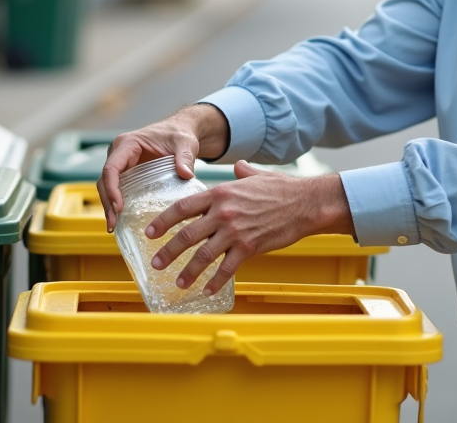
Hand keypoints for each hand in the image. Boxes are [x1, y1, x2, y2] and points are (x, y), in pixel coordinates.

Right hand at [96, 104, 228, 231]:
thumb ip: (185, 157)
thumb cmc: (179, 134)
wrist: (179, 132)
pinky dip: (115, 203)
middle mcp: (118, 153)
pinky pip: (116, 188)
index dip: (112, 188)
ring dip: (108, 206)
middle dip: (107, 202)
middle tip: (113, 223)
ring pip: (107, 186)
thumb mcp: (185, 143)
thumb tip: (185, 174)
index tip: (119, 207)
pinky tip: (119, 220)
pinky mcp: (126, 172)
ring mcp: (121, 163)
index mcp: (127, 143)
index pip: (111, 168)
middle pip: (105, 180)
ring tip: (113, 226)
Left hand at [146, 160, 355, 295]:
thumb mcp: (257, 175)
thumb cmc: (283, 188)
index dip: (163, 221)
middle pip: (187, 235)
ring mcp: (235, 231)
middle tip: (156, 263)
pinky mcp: (250, 248)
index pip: (182, 208)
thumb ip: (243, 172)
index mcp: (221, 193)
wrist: (306, 203)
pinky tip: (206, 290)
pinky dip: (214, 281)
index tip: (150, 232)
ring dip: (188, 271)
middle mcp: (223, 212)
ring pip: (203, 255)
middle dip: (168, 252)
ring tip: (178, 282)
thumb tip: (238, 166)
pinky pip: (226, 269)